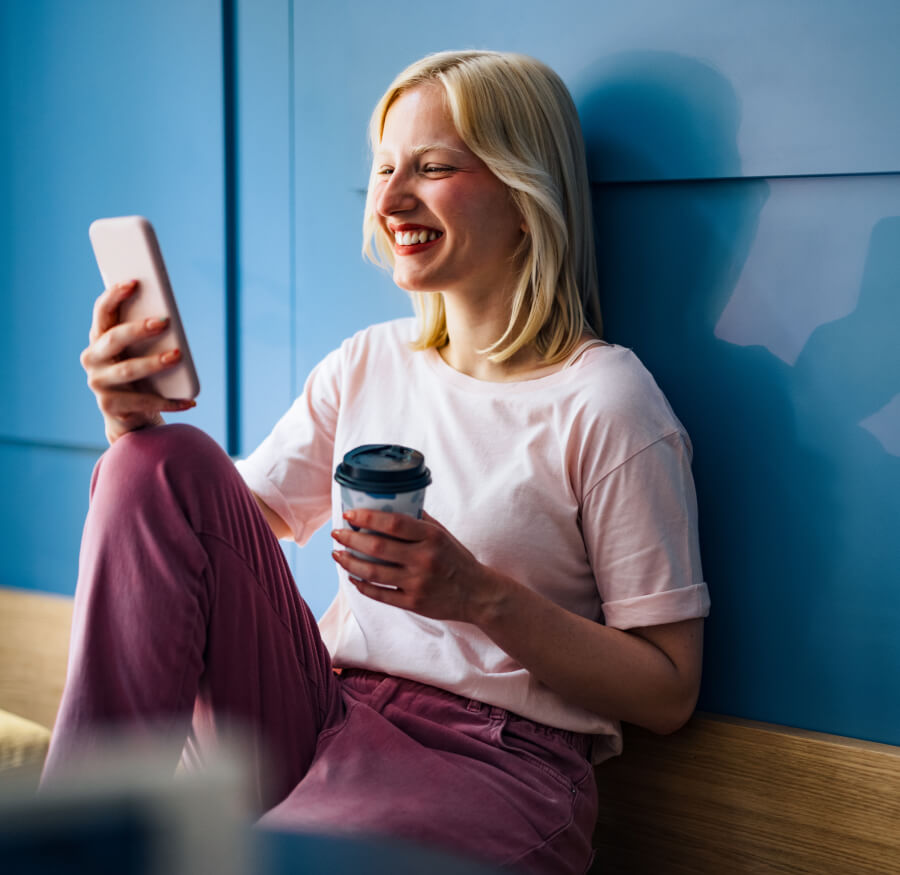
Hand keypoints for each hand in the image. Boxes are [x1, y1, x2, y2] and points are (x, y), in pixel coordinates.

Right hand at [80, 280, 194, 442]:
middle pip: (114, 339)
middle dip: (138, 329)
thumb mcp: (140, 352)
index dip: (114, 296)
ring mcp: (98, 384)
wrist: (131, 416)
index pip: (102, 312)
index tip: (133, 282)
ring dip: (154, 362)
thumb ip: (147, 334)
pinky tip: (189, 400)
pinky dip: (169, 402)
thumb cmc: (140, 376)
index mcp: (99, 338)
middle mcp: (92, 359)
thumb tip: (170, 318)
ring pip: (128, 370)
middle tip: (165, 322)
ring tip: (178, 356)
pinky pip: (143, 402)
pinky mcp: (110, 406)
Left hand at [331, 509, 501, 623]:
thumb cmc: (457, 560)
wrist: (478, 594)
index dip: (367, 517)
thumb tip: (389, 503)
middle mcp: (424, 559)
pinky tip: (353, 577)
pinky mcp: (414, 603)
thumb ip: (419, 521)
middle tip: (337, 533)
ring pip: (373, 572)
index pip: (393, 523)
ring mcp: (418, 583)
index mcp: (432, 537)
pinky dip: (362, 585)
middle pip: (377, 547)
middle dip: (351, 539)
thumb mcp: (443, 534)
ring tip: (338, 554)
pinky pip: (380, 594)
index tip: (349, 514)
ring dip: (350, 562)